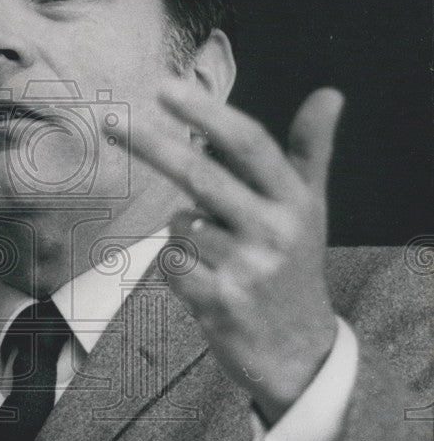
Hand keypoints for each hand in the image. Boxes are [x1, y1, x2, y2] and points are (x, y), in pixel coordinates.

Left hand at [122, 85, 343, 423]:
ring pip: (179, 224)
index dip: (207, 113)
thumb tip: (329, 93)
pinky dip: (176, 264)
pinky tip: (205, 281)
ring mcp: (247, 269)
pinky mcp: (219, 303)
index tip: (165, 88)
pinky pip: (171, 262)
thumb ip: (310, 151)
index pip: (250, 145)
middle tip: (111, 120)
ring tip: (218, 256)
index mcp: (296, 201)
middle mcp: (275, 231)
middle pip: (202, 176)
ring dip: (184, 231)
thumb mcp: (311, 208)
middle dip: (152, 145)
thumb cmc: (295, 267)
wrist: (299, 352)